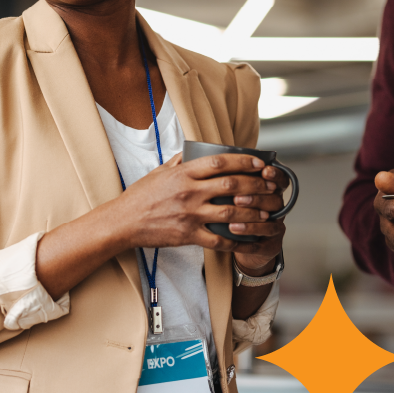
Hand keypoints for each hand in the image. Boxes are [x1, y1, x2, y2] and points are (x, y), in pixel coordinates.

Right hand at [115, 152, 279, 254]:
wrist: (123, 222)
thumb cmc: (140, 196)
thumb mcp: (159, 172)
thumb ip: (179, 162)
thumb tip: (191, 151)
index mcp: (184, 173)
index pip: (220, 162)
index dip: (244, 161)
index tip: (259, 162)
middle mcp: (190, 192)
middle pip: (232, 186)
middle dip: (256, 185)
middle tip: (271, 186)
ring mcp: (190, 214)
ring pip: (230, 213)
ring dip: (253, 212)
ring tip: (267, 212)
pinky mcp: (188, 235)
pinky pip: (218, 240)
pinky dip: (236, 241)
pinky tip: (248, 240)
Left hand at [231, 163, 288, 272]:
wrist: (241, 242)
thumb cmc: (234, 211)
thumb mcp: (232, 193)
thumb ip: (230, 178)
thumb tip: (214, 158)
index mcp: (271, 193)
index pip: (281, 180)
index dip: (275, 175)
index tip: (264, 170)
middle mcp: (277, 210)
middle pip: (275, 201)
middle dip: (256, 199)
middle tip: (237, 199)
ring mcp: (275, 229)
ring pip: (269, 224)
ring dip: (250, 223)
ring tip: (231, 224)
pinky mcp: (270, 247)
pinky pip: (259, 246)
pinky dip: (245, 242)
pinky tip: (231, 239)